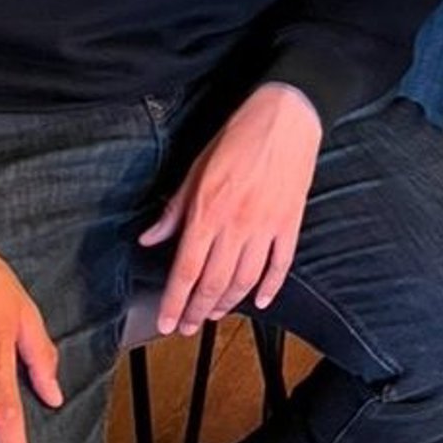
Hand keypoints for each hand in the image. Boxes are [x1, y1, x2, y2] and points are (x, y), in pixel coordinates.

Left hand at [142, 84, 322, 335]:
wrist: (288, 115)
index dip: (174, 301)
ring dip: (228, 303)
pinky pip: (281, 264)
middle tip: (186, 327)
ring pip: (245, 279)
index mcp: (209, 209)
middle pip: (214, 282)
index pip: (187, 269)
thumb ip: (175, 208)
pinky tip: (260, 300)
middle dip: (197, 311)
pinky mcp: (291, 222)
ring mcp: (267, 225)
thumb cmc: (240, 134)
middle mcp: (238, 223)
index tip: (166, 321)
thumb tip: (151, 238)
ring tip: (214, 315)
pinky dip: (271, 286)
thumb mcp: (197, 167)